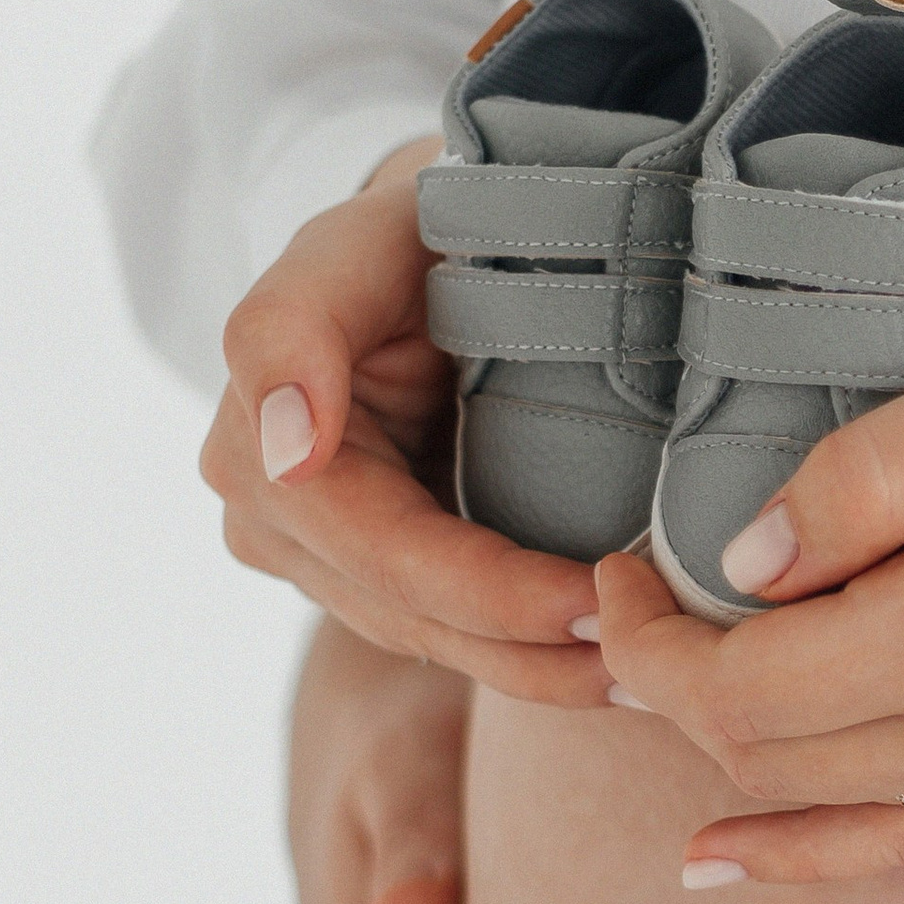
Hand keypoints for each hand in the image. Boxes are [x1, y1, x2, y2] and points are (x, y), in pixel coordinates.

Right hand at [204, 139, 608, 704]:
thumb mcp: (351, 244)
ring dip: (543, 671)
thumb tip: (282, 456)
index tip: (597, 606)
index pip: (386, 558)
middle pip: (416, 618)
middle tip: (650, 663)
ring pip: (441, 645)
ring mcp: (320, 563)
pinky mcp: (378, 578)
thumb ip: (291, 327)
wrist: (432, 239)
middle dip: (532, 650)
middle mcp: (272, 526)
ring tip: (650, 678)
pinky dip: (535, 652)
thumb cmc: (406, 225)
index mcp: (253, 455)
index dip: (492, 596)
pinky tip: (614, 663)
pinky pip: (458, 636)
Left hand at [596, 312, 903, 883]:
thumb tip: (745, 555)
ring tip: (660, 686)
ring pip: (821, 810)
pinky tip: (730, 858)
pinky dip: (804, 856)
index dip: (649, 635)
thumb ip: (875, 472)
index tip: (619, 564)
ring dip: (723, 755)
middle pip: (762, 756)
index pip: (739, 684)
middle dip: (668, 687)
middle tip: (635, 599)